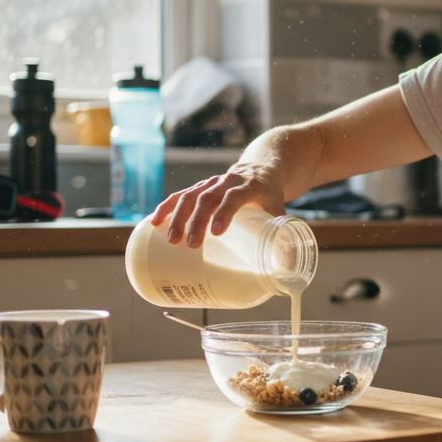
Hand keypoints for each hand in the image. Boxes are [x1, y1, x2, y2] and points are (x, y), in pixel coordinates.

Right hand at [151, 162, 286, 247]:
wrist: (261, 170)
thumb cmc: (270, 198)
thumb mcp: (280, 213)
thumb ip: (284, 239)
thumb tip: (287, 271)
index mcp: (250, 186)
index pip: (234, 196)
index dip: (225, 212)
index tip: (217, 233)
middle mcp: (228, 181)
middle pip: (208, 198)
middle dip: (197, 221)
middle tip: (191, 245)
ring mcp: (211, 183)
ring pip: (191, 196)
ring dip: (178, 217)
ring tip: (171, 240)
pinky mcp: (200, 187)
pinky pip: (180, 195)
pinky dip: (166, 207)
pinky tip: (154, 222)